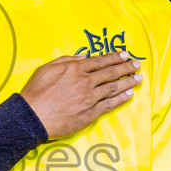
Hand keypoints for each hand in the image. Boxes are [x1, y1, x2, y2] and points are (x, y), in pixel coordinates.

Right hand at [19, 52, 141, 139]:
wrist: (32, 116)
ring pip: (113, 88)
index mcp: (75, 69)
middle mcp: (85, 82)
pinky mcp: (90, 114)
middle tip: (137, 64)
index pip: (100, 61)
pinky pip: (110, 105)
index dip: (114, 57)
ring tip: (138, 78)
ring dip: (128, 82)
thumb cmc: (36, 92)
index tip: (125, 54)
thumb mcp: (47, 68)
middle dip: (126, 67)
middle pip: (110, 73)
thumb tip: (83, 57)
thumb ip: (66, 60)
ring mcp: (89, 98)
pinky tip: (129, 95)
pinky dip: (121, 99)